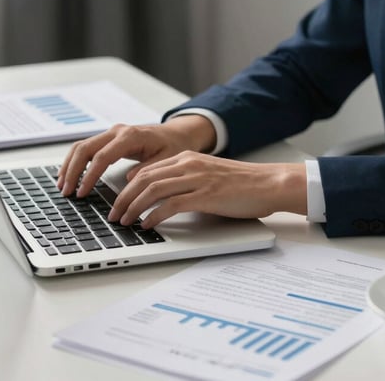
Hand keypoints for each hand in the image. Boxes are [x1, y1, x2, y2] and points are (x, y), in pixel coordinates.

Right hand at [57, 115, 216, 196]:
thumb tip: (129, 181)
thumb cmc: (173, 146)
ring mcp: (111, 134)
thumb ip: (148, 170)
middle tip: (66, 192)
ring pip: (81, 147)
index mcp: (130, 136)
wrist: (176, 134)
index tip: (82, 192)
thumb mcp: (167, 160)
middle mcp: (117, 132)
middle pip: (85, 149)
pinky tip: (69, 176)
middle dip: (72, 171)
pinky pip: (86, 148)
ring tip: (62, 186)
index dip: (89, 176)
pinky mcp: (108, 139)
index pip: (102, 157)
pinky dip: (75, 162)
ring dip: (69, 166)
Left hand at [108, 151, 306, 227]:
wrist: (270, 184)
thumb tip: (163, 199)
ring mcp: (197, 179)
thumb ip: (186, 182)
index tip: (118, 201)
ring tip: (124, 221)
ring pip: (152, 190)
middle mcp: (189, 165)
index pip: (147, 170)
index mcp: (187, 158)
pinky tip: (147, 225)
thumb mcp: (208, 176)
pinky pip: (170, 205)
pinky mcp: (205, 195)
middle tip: (113, 214)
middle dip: (123, 198)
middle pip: (143, 179)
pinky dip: (154, 216)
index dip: (127, 187)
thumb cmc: (243, 185)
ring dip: (133, 207)